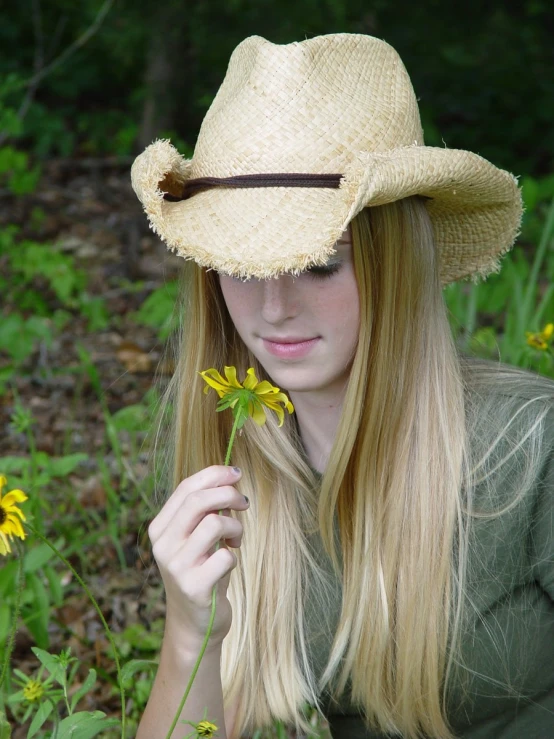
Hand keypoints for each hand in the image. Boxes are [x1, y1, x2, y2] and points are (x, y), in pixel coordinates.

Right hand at [148, 465, 248, 654]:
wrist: (195, 625)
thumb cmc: (202, 571)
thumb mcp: (197, 537)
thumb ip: (206, 510)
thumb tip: (230, 477)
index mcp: (160, 527)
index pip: (186, 488)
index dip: (215, 474)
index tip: (236, 473)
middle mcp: (163, 545)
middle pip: (199, 501)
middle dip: (229, 494)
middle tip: (244, 503)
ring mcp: (176, 567)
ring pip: (214, 523)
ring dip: (235, 526)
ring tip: (236, 539)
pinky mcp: (193, 587)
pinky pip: (225, 556)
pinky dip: (234, 556)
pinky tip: (228, 565)